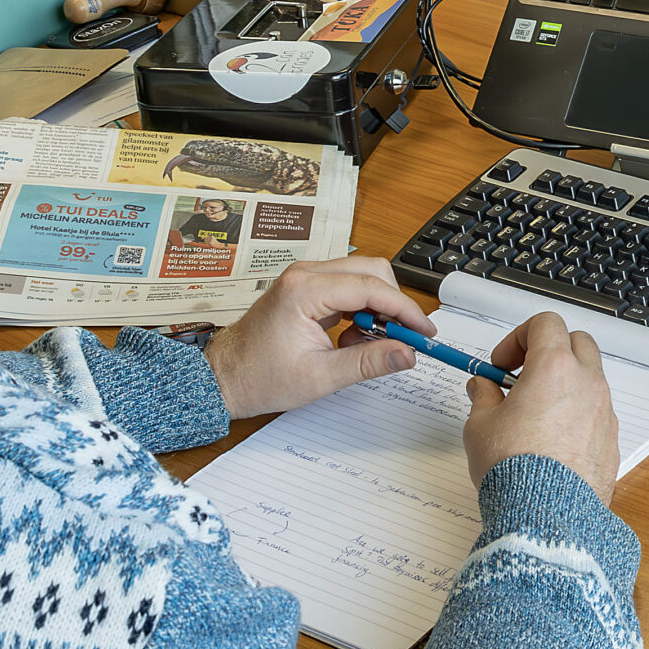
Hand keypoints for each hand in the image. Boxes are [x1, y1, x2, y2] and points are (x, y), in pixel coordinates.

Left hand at [204, 256, 432, 418]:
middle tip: (406, 338)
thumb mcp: (320, 377)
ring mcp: (305, 278)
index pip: (371, 288)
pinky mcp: (307, 288)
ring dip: (379, 307)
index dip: (405, 310)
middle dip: (394, 304)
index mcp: (305, 290)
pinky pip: (348, 288)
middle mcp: (305, 274)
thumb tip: (407, 354)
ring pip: (362, 277)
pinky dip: (362, 310)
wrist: (224, 377)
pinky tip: (354, 339)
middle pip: (371, 271)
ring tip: (375, 343)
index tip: (424, 333)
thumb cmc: (259, 377)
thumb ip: (368, 362)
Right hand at [463, 312, 620, 505]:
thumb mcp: (480, 426)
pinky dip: (578, 414)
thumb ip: (483, 397)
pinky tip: (553, 442)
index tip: (502, 364)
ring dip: (565, 384)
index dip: (518, 337)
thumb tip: (483, 387)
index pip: (545, 323)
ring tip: (536, 414)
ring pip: (590, 379)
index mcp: (554, 368)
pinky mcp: (612, 441)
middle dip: (549, 351)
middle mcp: (587, 383)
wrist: (545, 516)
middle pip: (576, 342)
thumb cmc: (513, 468)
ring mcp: (605, 412)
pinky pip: (597, 413)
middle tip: (522, 377)